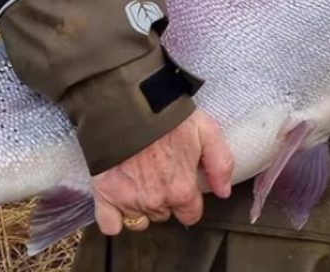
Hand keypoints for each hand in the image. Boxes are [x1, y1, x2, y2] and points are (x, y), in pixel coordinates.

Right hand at [91, 109, 233, 234]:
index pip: (190, 215)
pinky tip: (118, 199)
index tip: (181, 184)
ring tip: (137, 179)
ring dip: (140, 205)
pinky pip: (110, 226)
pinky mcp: (106, 196)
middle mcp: (156, 200)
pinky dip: (114, 218)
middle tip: (158, 172)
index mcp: (181, 189)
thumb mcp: (205, 130)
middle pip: (164, 215)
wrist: (126, 105)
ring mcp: (129, 200)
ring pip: (139, 219)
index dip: (188, 200)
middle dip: (163, 199)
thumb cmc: (166, 115)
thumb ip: (220, 163)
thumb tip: (223, 191)